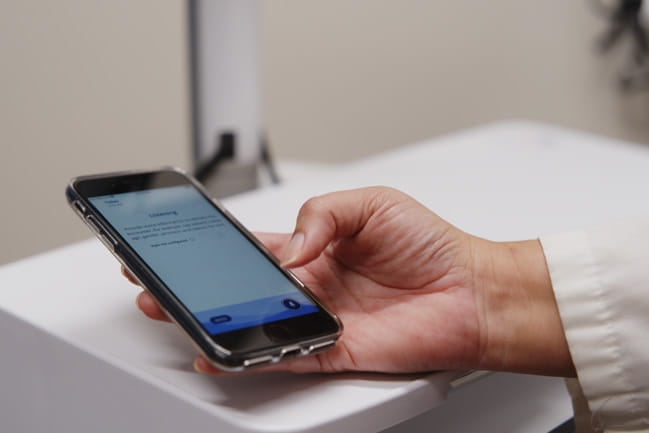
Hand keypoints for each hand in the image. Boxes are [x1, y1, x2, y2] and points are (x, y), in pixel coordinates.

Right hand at [127, 187, 574, 376]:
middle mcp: (311, 285)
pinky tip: (222, 350)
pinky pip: (283, 355)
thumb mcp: (371, 203)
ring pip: (253, 323)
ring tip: (175, 310)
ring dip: (213, 319)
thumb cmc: (430, 244)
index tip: (179, 238)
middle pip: (240, 288)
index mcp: (316, 247)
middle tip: (156, 280)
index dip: (213, 245)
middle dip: (195, 285)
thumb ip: (322, 216)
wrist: (471, 288)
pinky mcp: (333, 348)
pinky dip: (249, 356)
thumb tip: (288, 248)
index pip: (251, 247)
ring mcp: (318, 318)